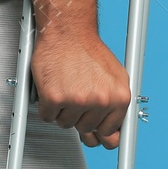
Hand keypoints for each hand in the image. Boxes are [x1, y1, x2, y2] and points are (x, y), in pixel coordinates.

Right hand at [29, 30, 132, 148]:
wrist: (68, 31)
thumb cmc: (88, 51)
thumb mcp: (116, 77)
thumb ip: (117, 107)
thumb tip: (115, 136)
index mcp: (120, 98)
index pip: (111, 136)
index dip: (99, 130)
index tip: (95, 132)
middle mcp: (101, 100)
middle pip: (86, 131)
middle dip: (80, 117)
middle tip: (77, 96)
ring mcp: (77, 100)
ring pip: (65, 125)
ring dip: (62, 111)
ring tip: (67, 88)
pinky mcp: (55, 98)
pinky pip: (48, 117)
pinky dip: (47, 106)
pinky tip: (54, 88)